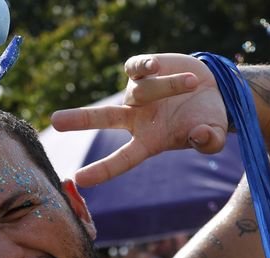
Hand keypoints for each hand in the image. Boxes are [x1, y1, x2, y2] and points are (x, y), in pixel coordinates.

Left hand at [50, 54, 225, 187]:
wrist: (214, 90)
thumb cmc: (210, 120)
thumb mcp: (215, 134)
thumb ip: (210, 141)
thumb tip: (201, 136)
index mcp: (149, 141)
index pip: (122, 159)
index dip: (102, 170)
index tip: (79, 179)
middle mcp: (136, 118)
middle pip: (103, 119)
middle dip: (80, 119)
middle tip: (55, 121)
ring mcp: (137, 93)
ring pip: (143, 90)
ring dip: (169, 86)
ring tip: (192, 84)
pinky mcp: (142, 70)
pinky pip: (136, 68)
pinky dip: (144, 67)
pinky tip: (156, 67)